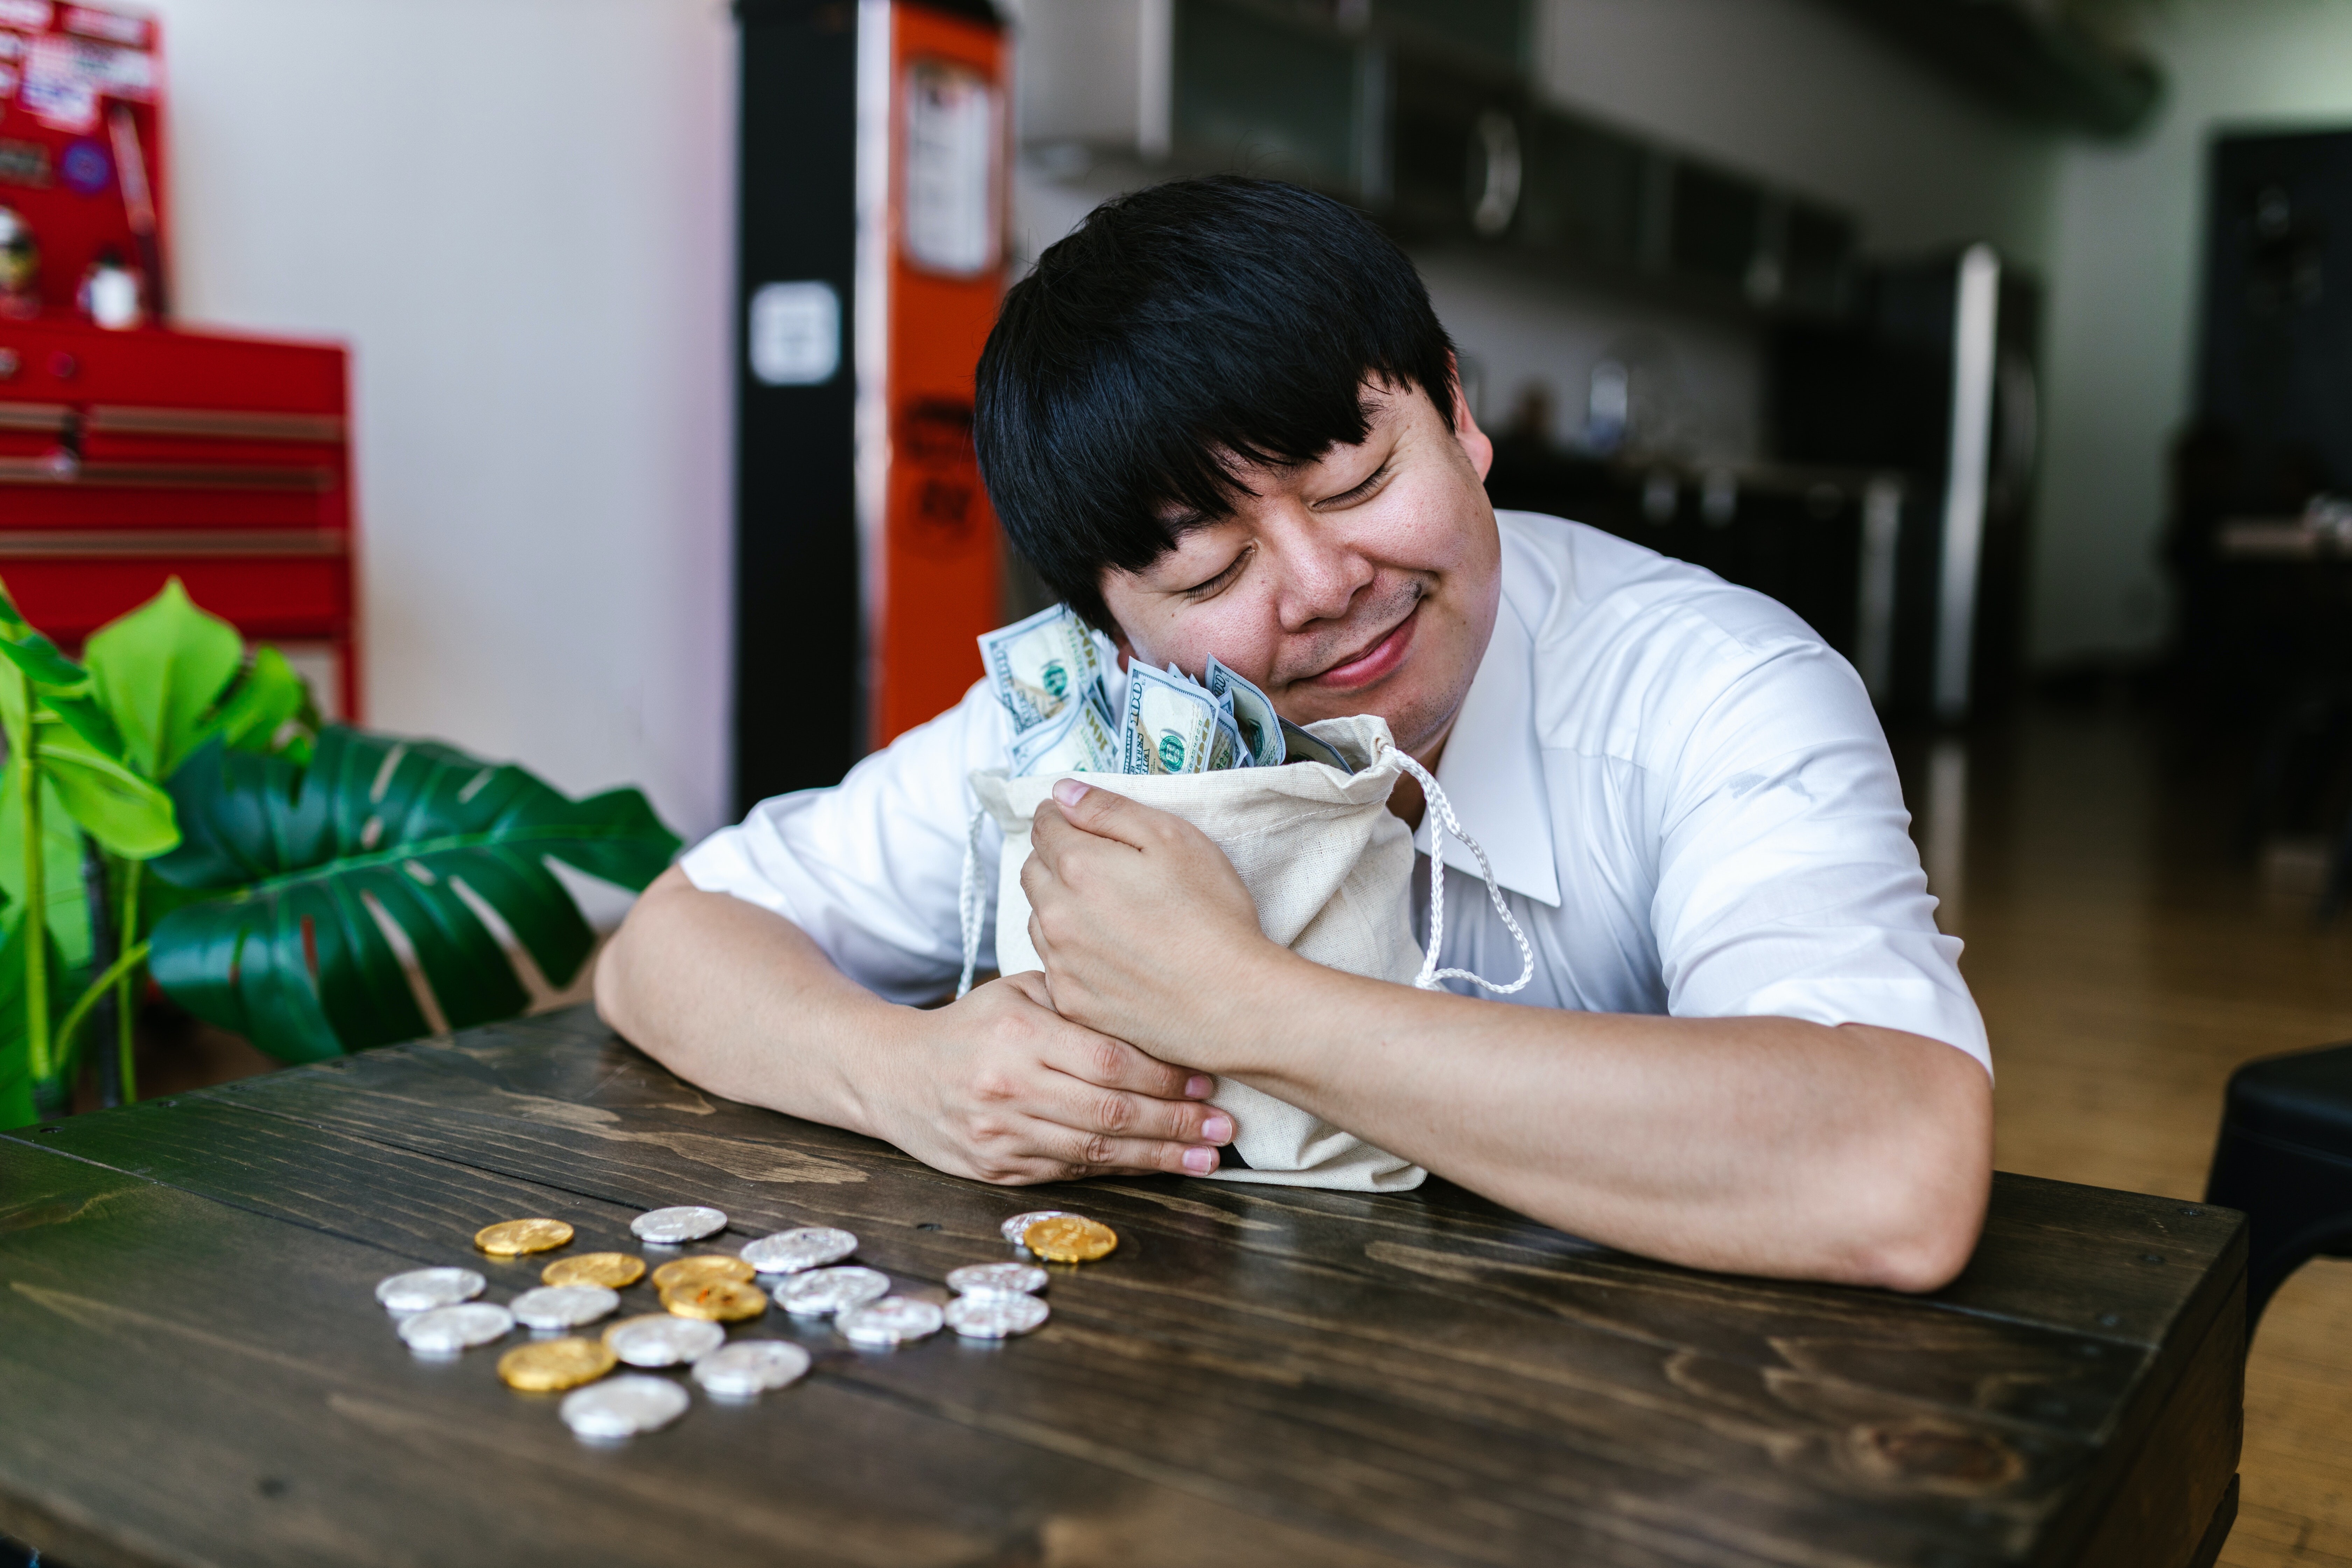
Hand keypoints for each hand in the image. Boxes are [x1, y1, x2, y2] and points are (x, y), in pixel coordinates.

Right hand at [879, 970, 1232, 1182]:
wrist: (894, 1075)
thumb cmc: (972, 1026)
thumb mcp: (1017, 994)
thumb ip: (1078, 1003)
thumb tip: (1158, 1015)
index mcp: (1018, 1036)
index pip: (1109, 1061)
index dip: (1165, 1075)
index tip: (1207, 1078)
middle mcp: (1008, 1089)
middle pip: (1110, 1112)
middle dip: (1175, 1122)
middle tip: (1224, 1127)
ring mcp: (1001, 1137)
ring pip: (1095, 1151)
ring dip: (1158, 1157)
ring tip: (1207, 1156)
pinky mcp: (997, 1171)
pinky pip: (1070, 1172)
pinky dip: (1118, 1171)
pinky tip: (1156, 1166)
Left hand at [1024, 778, 1287, 1060]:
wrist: (1232, 1003)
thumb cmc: (1213, 917)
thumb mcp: (1173, 839)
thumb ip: (1109, 810)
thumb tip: (1062, 792)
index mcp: (1079, 866)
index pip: (1043, 824)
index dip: (1061, 815)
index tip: (1078, 819)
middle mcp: (1057, 915)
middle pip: (1033, 870)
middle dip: (1056, 857)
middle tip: (1101, 864)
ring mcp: (1061, 962)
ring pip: (1039, 917)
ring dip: (1060, 905)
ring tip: (1110, 911)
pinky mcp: (1071, 1001)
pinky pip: (1053, 964)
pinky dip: (1071, 951)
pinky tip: (1111, 952)